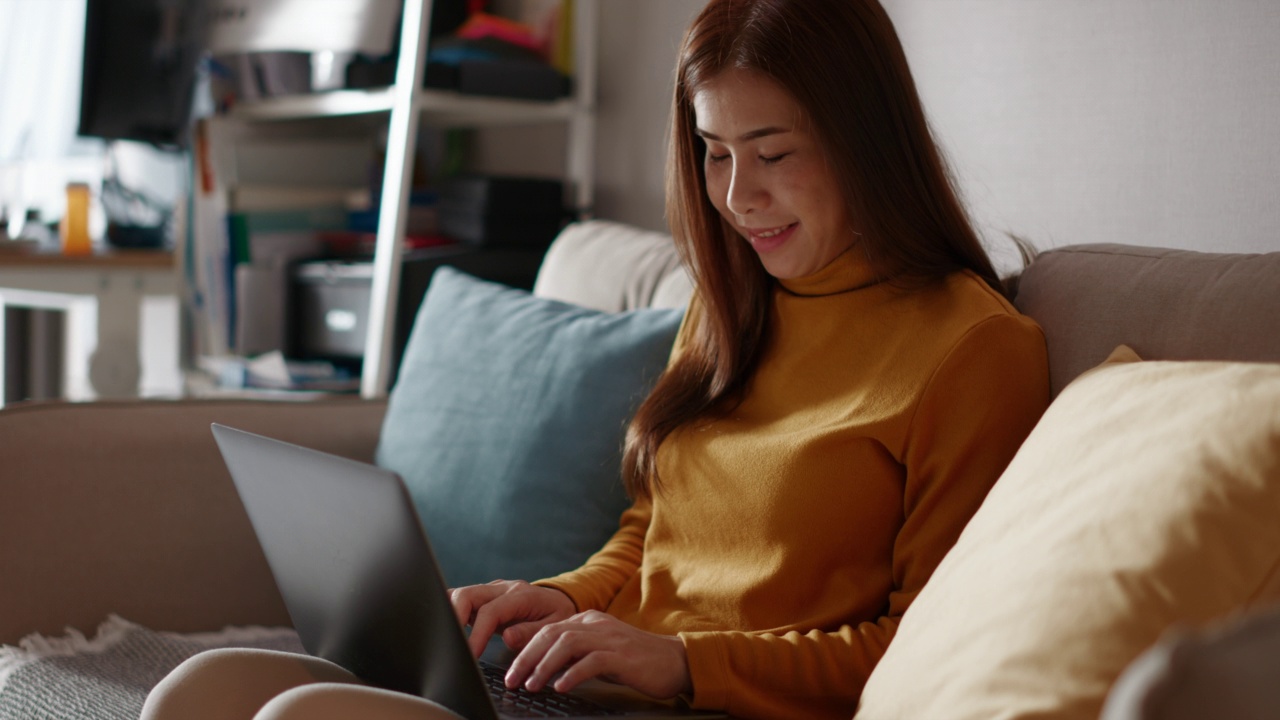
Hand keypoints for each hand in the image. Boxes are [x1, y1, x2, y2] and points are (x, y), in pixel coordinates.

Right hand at [450, 580, 576, 657]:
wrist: (558, 600)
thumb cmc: (556, 614)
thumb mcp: (554, 626)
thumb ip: (531, 632)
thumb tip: (508, 638)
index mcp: (520, 595)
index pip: (490, 611)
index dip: (477, 633)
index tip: (470, 654)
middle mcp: (501, 589)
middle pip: (467, 594)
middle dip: (453, 617)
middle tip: (449, 644)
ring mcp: (489, 591)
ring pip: (459, 594)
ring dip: (448, 613)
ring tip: (445, 638)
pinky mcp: (481, 598)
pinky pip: (460, 599)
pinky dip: (450, 611)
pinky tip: (447, 629)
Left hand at [504, 610, 691, 699]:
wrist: (675, 661)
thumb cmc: (635, 661)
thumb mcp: (598, 653)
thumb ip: (573, 654)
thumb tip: (541, 666)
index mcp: (588, 619)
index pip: (547, 629)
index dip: (524, 650)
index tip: (511, 672)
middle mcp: (596, 624)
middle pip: (551, 633)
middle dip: (526, 657)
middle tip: (512, 680)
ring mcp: (610, 637)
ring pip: (567, 643)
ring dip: (544, 666)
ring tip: (532, 685)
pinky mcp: (622, 655)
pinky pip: (592, 661)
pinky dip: (573, 674)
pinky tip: (561, 687)